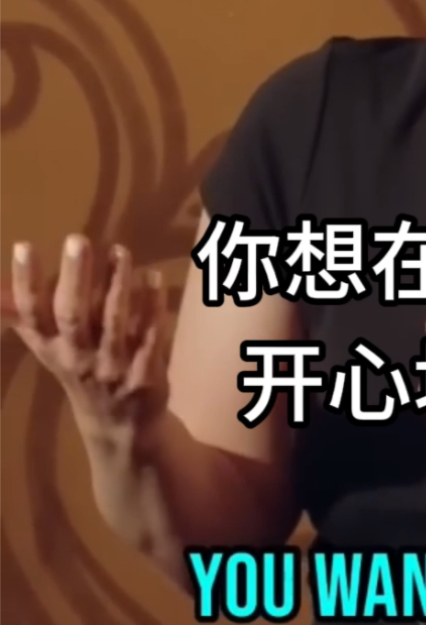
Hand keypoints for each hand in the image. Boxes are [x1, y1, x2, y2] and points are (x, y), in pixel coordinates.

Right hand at [9, 235, 168, 441]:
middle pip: (72, 314)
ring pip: (113, 321)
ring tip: (120, 251)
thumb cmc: (84, 376)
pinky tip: (153, 277)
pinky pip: (150, 335)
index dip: (25, 282)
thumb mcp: (52, 352)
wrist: (122, 428)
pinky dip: (152, 306)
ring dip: (117, 284)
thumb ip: (28, 321)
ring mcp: (112, 367)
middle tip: (77, 240)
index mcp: (52, 349)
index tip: (24, 246)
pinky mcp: (144, 372)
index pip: (31, 314)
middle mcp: (77, 358)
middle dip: (74, 277)